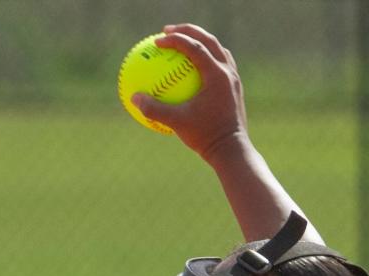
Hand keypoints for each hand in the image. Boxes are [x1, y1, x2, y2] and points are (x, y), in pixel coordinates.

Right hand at [131, 24, 247, 163]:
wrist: (233, 152)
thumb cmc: (206, 137)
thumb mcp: (177, 123)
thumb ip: (154, 109)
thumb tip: (133, 98)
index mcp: (216, 75)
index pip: (194, 47)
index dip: (174, 39)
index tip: (156, 41)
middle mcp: (228, 73)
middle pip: (208, 40)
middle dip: (187, 31)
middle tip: (167, 31)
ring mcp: (234, 80)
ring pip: (218, 50)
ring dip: (200, 41)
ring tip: (182, 42)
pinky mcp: (235, 89)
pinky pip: (221, 66)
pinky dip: (207, 59)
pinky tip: (193, 67)